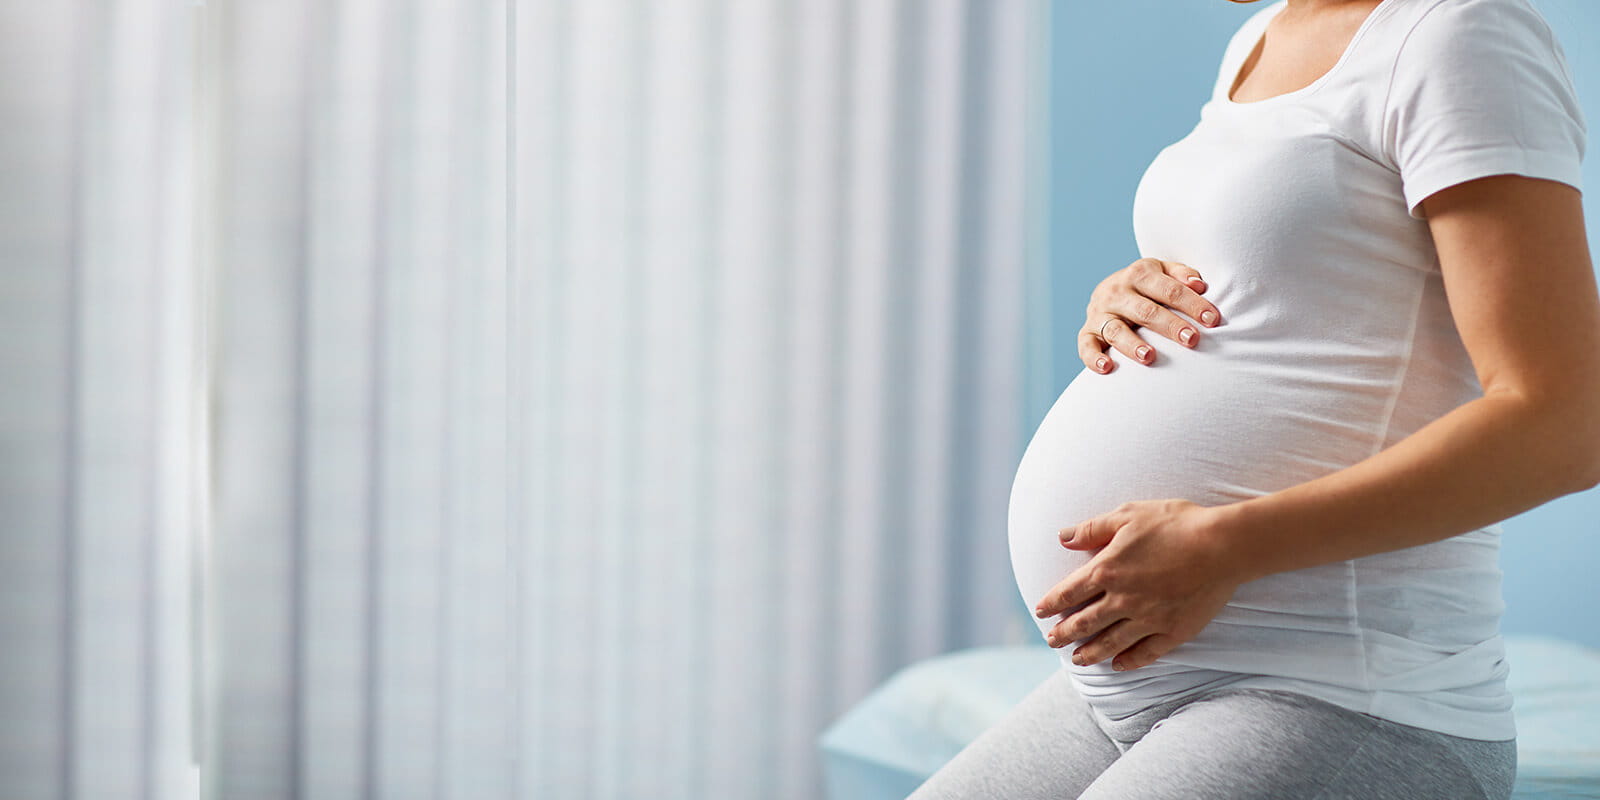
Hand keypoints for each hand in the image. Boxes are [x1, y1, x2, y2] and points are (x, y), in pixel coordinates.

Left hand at [1031, 499, 1244, 671]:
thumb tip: (1063, 536)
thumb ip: (1093, 528)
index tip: (1040, 612)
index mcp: (1108, 569)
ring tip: (1077, 660)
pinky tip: (1119, 665)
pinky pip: (1146, 652)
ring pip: (1111, 642)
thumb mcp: (1129, 515)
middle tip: (1051, 641)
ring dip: (1091, 652)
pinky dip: (1129, 661)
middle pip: (1085, 621)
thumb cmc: (1176, 523)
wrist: (1223, 545)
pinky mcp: (1174, 631)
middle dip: (1065, 633)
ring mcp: (1148, 618)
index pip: (1070, 592)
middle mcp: (1123, 598)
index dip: (1053, 603)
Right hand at [1080, 258, 1223, 373]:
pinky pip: (1086, 346)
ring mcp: (1099, 313)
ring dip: (1132, 344)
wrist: (1111, 290)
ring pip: (1115, 330)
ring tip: (1150, 357)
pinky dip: (1094, 358)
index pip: (1169, 289)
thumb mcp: (1164, 272)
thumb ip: (1182, 275)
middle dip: (1170, 326)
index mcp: (1139, 273)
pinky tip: (1107, 368)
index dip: (1192, 305)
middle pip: (1145, 311)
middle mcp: (1116, 291)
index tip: (1213, 321)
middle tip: (1192, 340)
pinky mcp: (1087, 332)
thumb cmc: (1149, 287)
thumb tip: (1200, 285)